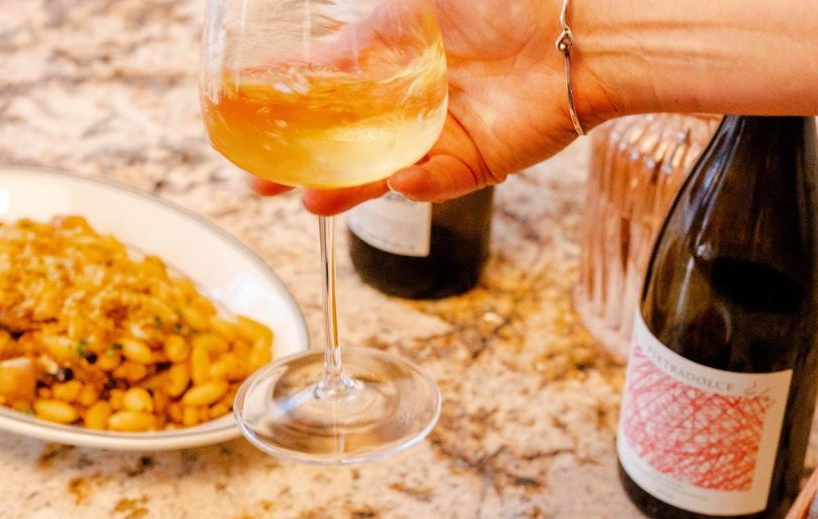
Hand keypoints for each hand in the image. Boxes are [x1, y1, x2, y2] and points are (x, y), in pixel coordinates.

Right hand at [253, 0, 610, 214]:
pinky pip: (440, 181)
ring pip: (383, 171)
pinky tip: (394, 181)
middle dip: (301, 164)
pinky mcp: (477, 163)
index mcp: (391, 57)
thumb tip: (322, 22)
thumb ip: (372, 17)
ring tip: (309, 201)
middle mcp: (410, 103)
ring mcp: (441, 136)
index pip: (324, 85)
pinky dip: (419, 183)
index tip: (237, 116)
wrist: (579, 28)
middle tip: (259, 180)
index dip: (282, 102)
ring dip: (348, 188)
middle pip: (344, 143)